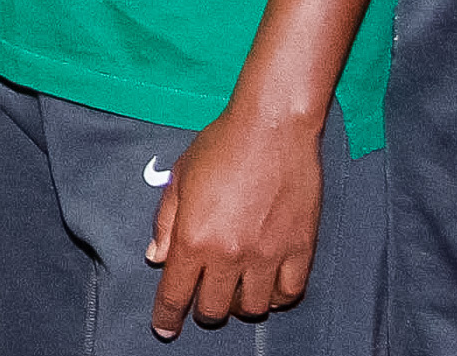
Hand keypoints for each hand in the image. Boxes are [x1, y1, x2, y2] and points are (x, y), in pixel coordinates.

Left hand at [148, 103, 322, 337]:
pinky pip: (289, 293)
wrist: (272, 128)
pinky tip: (268, 285)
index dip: (167, 317)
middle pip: (214, 309)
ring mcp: (267, 255)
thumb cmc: (222, 146)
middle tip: (205, 295)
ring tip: (236, 288)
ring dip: (240, 304)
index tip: (165, 329)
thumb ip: (166, 223)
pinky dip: (277, 297)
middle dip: (204, 308)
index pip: (175, 294)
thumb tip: (156, 258)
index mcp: (195, 238)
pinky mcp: (300, 250)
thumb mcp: (180, 179)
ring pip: (253, 308)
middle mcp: (230, 254)